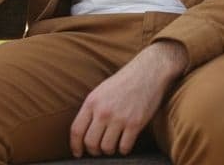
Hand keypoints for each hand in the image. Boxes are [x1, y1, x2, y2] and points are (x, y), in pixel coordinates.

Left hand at [69, 40, 187, 156]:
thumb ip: (91, 109)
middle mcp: (103, 111)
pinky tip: (125, 144)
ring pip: (107, 148)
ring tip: (113, 146)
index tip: (78, 153)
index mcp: (92, 102)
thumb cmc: (124, 81)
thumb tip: (84, 131)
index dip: (75, 145)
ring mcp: (119, 118)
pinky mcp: (135, 123)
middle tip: (98, 151)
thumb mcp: (101, 91)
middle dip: (93, 151)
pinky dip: (124, 150)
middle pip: (90, 142)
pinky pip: (124, 147)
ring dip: (109, 151)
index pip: (76, 130)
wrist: (148, 71)